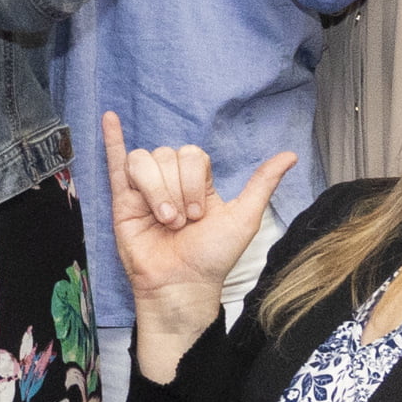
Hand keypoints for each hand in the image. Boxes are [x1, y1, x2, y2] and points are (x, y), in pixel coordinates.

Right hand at [97, 116, 292, 325]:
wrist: (180, 284)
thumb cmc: (211, 257)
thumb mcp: (244, 217)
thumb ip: (262, 183)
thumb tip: (290, 155)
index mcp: (198, 182)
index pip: (193, 155)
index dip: (195, 181)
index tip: (199, 216)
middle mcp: (171, 181)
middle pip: (167, 156)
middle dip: (176, 190)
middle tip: (180, 222)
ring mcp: (144, 190)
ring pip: (143, 162)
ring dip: (155, 190)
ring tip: (162, 219)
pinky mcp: (122, 200)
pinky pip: (115, 161)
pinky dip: (112, 139)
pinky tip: (110, 118)